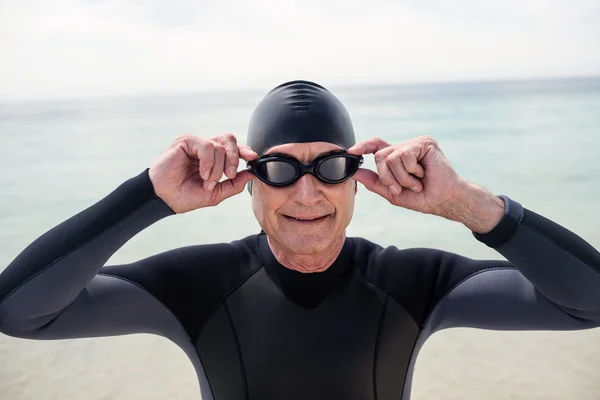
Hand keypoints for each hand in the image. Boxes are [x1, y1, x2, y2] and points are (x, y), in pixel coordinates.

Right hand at [148, 133, 257, 212]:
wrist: (164, 199)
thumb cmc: (185, 196)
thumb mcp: (215, 194)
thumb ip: (233, 184)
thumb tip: (251, 174)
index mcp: (212, 158)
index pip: (232, 148)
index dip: (244, 151)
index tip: (253, 158)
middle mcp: (205, 148)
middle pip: (229, 140)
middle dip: (234, 158)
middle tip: (229, 175)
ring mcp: (195, 143)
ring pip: (219, 146)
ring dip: (217, 168)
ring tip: (207, 181)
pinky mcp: (186, 141)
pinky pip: (208, 146)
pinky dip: (209, 163)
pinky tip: (202, 174)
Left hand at [347, 136, 465, 215]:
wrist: (444, 201)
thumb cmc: (423, 197)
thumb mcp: (393, 192)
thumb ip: (375, 182)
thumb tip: (355, 172)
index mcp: (398, 157)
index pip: (376, 146)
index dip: (362, 146)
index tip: (350, 152)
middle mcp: (405, 147)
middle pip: (380, 155)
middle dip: (386, 177)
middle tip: (401, 188)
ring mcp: (415, 144)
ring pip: (390, 157)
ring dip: (401, 177)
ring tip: (416, 182)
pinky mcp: (424, 143)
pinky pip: (403, 155)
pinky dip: (410, 171)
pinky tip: (422, 175)